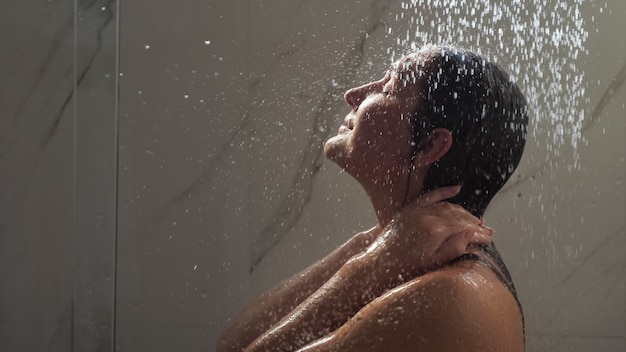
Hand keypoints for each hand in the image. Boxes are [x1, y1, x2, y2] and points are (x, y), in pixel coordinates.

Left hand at [357, 185, 493, 283]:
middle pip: (459, 217)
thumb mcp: (433, 263)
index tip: (489, 238)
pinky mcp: (410, 209)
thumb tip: (470, 234)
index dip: (478, 233)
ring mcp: (418, 211)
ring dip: (464, 212)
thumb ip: (453, 248)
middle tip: (488, 230)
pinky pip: (430, 196)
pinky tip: (457, 189)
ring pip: (448, 206)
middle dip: (475, 223)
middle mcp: (428, 217)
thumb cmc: (406, 266)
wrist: (380, 261)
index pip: (464, 228)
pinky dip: (444, 191)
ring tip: (476, 220)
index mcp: (435, 231)